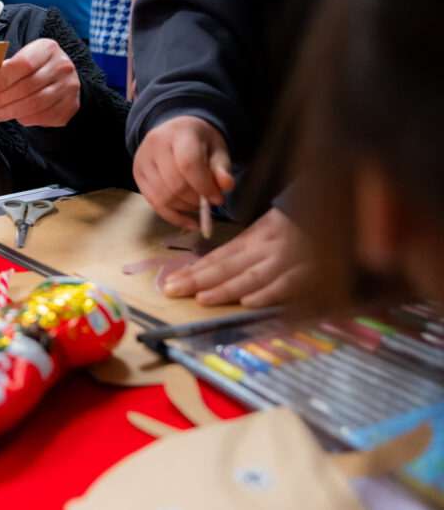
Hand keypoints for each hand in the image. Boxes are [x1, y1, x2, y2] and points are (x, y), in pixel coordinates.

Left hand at [0, 38, 79, 126]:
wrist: (61, 81)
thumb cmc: (35, 70)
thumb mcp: (22, 60)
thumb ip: (6, 69)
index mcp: (48, 48)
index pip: (23, 64)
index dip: (2, 78)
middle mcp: (62, 66)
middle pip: (26, 87)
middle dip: (1, 98)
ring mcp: (68, 87)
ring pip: (33, 104)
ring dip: (9, 111)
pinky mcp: (69, 106)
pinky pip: (41, 116)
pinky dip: (23, 118)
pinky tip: (15, 115)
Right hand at [133, 115, 234, 229]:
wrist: (175, 130)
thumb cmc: (199, 141)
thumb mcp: (217, 148)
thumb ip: (222, 167)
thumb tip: (226, 186)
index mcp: (179, 132)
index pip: (188, 164)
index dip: (204, 186)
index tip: (218, 198)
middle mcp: (155, 144)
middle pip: (174, 183)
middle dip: (195, 200)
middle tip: (209, 202)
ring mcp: (142, 160)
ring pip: (163, 197)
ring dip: (185, 208)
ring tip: (197, 204)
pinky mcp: (137, 175)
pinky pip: (154, 203)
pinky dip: (173, 217)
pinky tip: (189, 221)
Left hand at [164, 208, 311, 306]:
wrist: (337, 207)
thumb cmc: (298, 224)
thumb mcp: (268, 230)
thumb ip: (244, 250)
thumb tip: (209, 269)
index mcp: (255, 237)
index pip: (219, 256)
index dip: (195, 270)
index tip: (171, 281)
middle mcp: (266, 247)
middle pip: (228, 266)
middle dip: (199, 280)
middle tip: (173, 290)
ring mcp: (288, 258)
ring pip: (253, 276)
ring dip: (227, 288)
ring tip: (202, 298)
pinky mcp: (310, 270)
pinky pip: (287, 283)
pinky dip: (268, 293)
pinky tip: (248, 302)